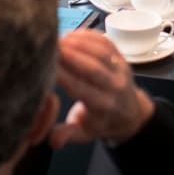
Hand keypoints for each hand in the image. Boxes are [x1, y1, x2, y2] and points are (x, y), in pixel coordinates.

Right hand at [49, 29, 154, 148]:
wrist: (130, 114)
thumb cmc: (101, 122)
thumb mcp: (84, 134)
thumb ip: (68, 135)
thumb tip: (53, 140)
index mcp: (103, 106)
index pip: (80, 88)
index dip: (61, 75)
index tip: (43, 65)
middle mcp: (115, 87)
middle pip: (92, 67)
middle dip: (69, 54)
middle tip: (48, 46)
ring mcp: (121, 69)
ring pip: (100, 51)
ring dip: (77, 42)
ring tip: (57, 39)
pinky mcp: (122, 57)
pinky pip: (106, 42)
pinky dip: (88, 35)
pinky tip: (70, 34)